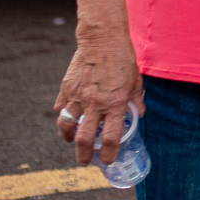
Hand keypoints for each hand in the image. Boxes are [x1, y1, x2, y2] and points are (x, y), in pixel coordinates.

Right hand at [54, 28, 142, 165]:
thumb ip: (135, 99)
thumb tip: (138, 114)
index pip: (110, 137)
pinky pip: (61, 109)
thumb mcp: (135, 80)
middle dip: (83, 155)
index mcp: (115, 103)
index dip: (108, 153)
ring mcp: (78, 96)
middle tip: (84, 161)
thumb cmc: (122, 59)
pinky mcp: (66, 89)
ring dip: (68, 138)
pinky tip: (68, 117)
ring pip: (66, 126)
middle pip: (84, 139)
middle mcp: (95, 103)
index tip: (107, 160)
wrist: (102, 39)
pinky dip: (64, 116)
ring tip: (72, 141)